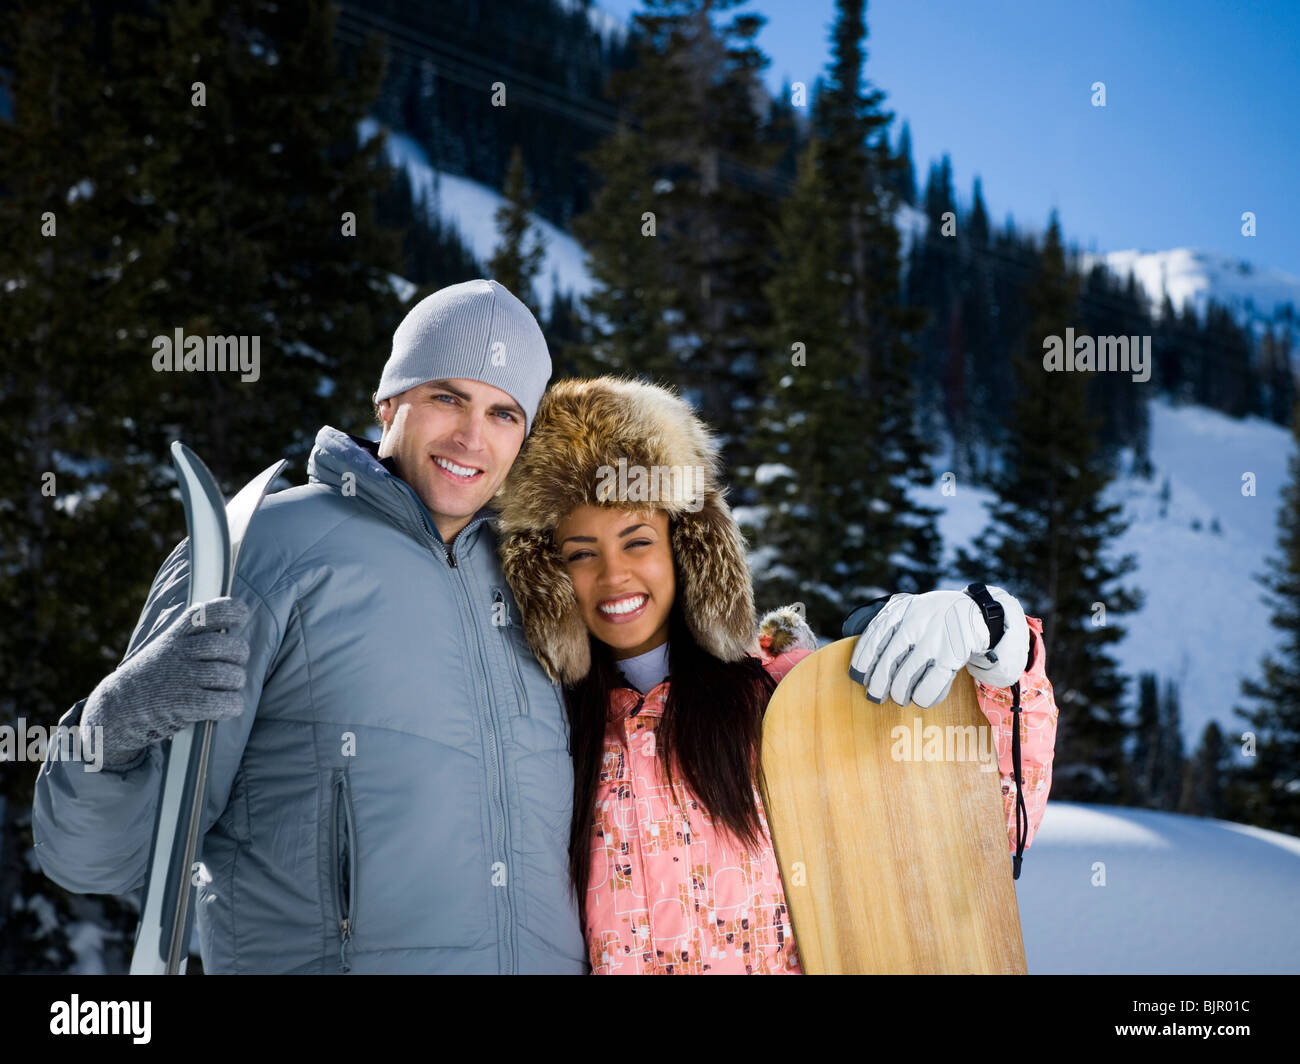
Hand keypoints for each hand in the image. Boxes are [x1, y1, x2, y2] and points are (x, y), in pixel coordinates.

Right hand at [80, 597, 250, 766]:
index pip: (210, 612)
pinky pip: (224, 702)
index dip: (232, 611)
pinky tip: (228, 707)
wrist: (118, 707)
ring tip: (227, 688)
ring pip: (231, 675)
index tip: (241, 617)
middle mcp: (179, 651)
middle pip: (229, 646)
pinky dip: (232, 705)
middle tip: (233, 665)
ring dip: (236, 683)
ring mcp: (181, 676)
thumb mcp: (166, 646)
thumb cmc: (154, 675)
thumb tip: (230, 629)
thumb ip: (192, 635)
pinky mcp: (183, 702)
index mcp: (177, 634)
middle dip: (239, 656)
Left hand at [848, 588, 1027, 707]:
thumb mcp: (908, 609)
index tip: (857, 677)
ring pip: (905, 677)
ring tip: (898, 697)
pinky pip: (930, 685)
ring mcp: (934, 639)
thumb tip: (856, 647)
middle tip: (874, 695)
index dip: (862, 661)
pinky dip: (922, 697)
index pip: (873, 637)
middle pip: (886, 661)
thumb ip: (885, 622)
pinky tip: (920, 699)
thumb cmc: (932, 617)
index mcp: (900, 609)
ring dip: (898, 693)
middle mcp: (915, 622)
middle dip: (877, 684)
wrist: (975, 613)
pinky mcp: (953, 656)